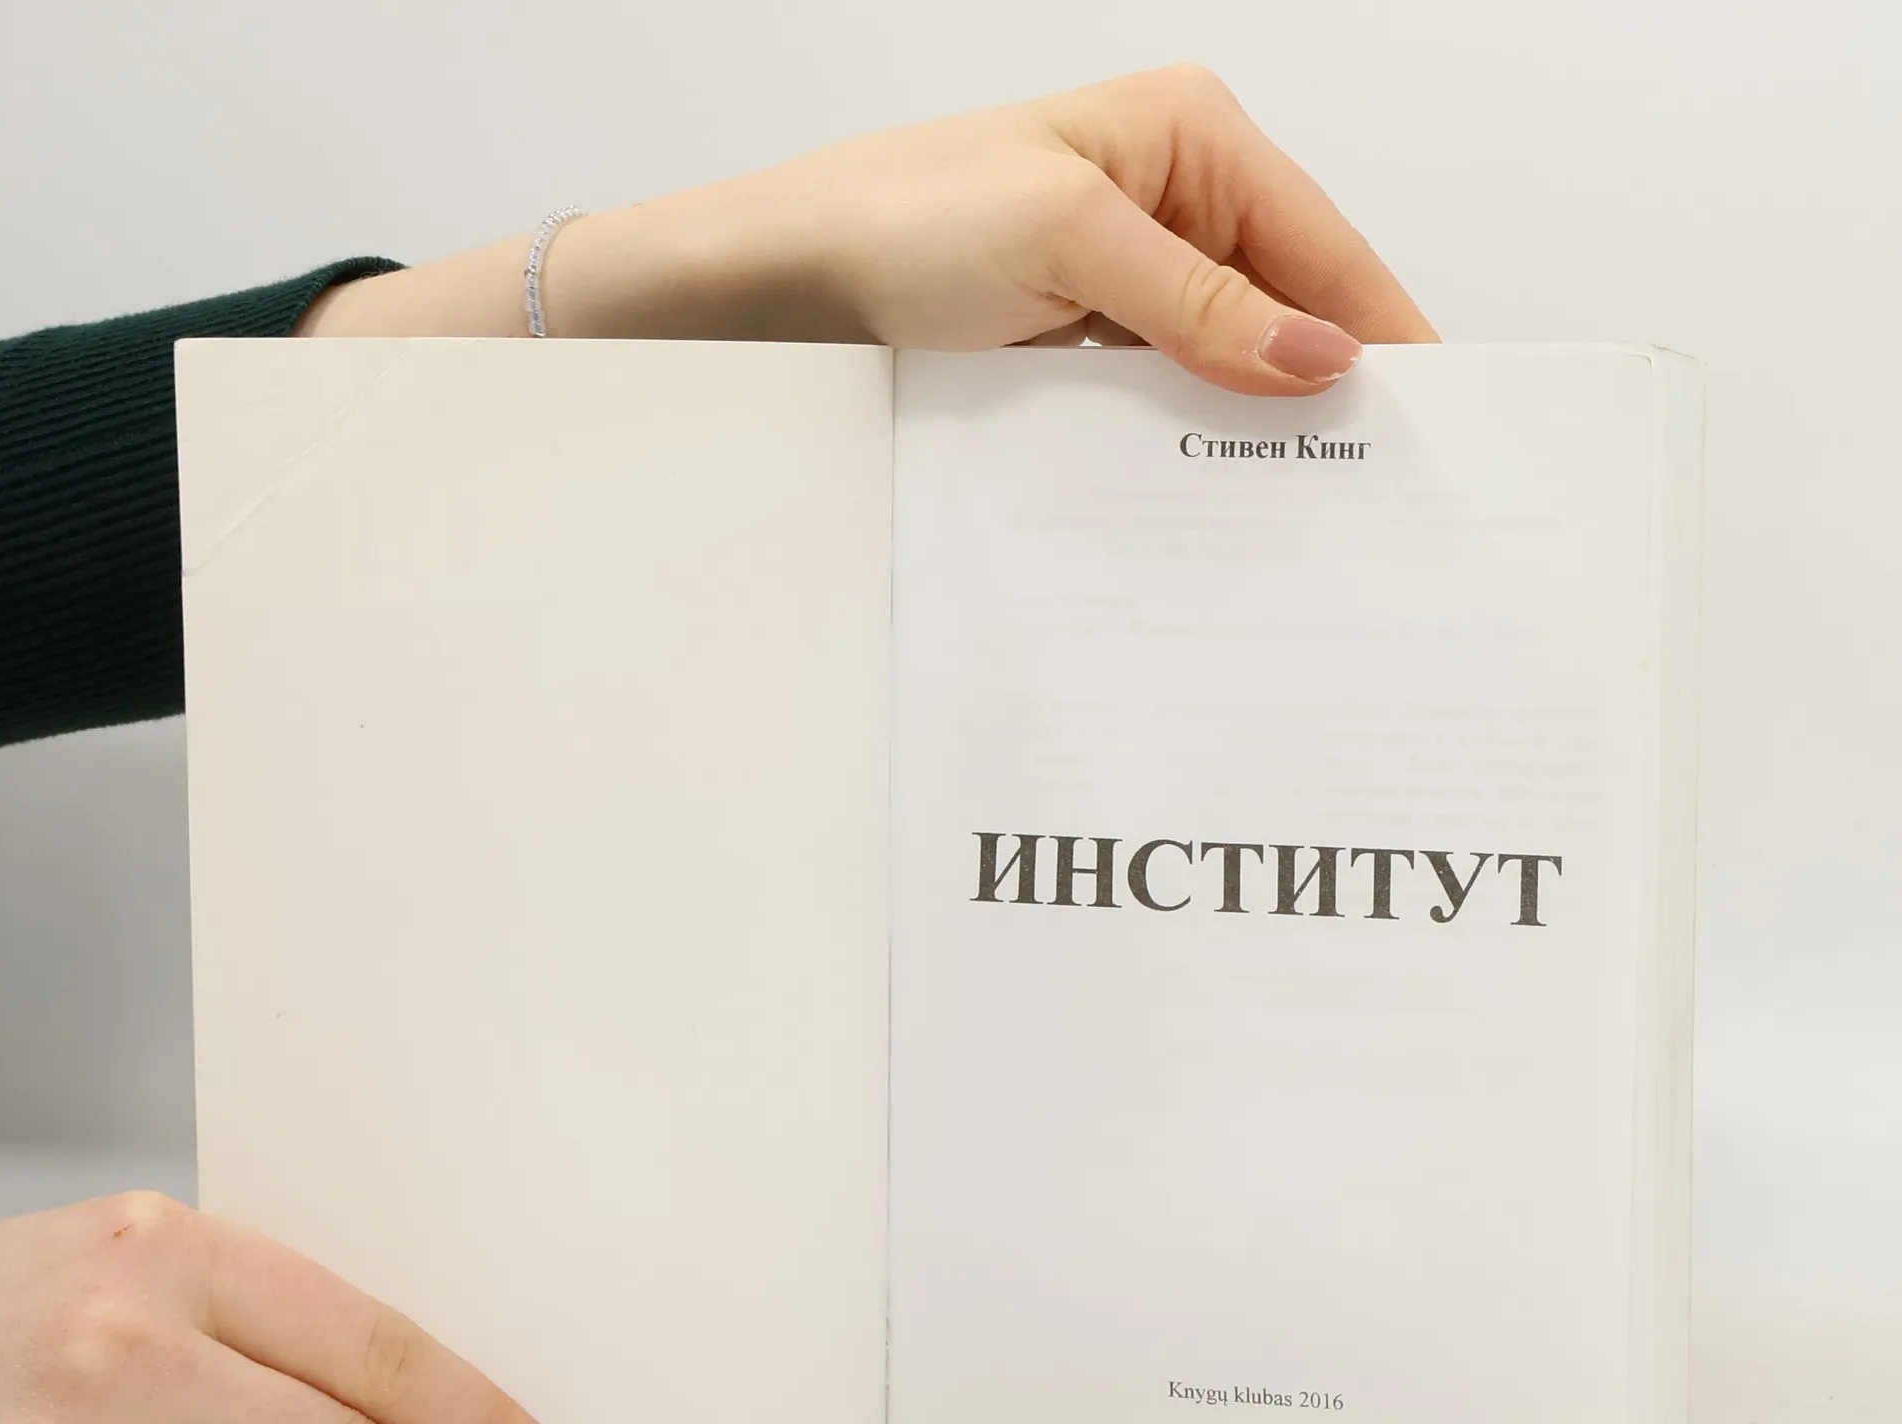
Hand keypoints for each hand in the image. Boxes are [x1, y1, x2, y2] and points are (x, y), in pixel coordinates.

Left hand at [302, 65, 1433, 395]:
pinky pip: (1165, 394)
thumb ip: (1201, 302)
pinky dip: (1191, 437)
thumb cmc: (895, 224)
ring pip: (1229, 358)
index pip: (1323, 244)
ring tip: (1311, 506)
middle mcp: (1168, 198)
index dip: (1382, 331)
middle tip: (1379, 488)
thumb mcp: (1066, 243)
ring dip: (1256, 424)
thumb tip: (1321, 358)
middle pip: (1288, 304)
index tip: (1436, 419)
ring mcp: (1124, 276)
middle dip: (1326, 388)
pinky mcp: (1081, 342)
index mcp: (1186, 135)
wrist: (771, 288)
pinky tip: (1215, 491)